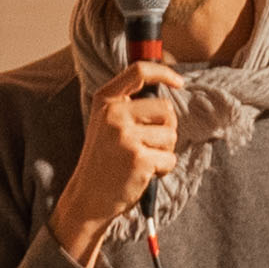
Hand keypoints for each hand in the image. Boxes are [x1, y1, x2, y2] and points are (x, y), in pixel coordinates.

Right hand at [53, 62, 180, 267]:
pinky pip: (170, 158)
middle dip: (166, 128)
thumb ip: (129, 106)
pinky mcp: (138, 158)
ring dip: (165, 151)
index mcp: (105, 101)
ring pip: (171, 135)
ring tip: (142, 160)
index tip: (179, 82)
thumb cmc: (105, 159)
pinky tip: (144, 174)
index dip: (163, 72)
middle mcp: (114, 114)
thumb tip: (167, 89)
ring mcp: (125, 136)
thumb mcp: (107, 123)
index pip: (138, 71)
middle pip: (166, 109)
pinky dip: (163, 169)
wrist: (89, 196)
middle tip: (148, 145)